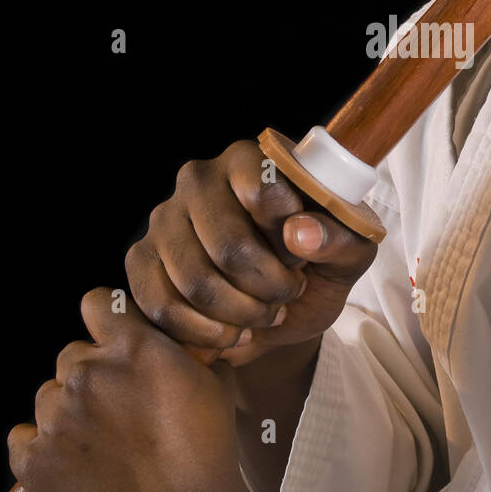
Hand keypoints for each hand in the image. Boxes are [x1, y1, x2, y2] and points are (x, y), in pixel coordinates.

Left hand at [7, 288, 268, 491]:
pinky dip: (42, 450)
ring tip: (103, 450)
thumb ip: (182, 353)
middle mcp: (87, 373)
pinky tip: (75, 468)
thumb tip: (177, 340)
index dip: (107, 323)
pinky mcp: (33, 463)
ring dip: (70, 415)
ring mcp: (55, 418)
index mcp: (132, 348)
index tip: (116, 346)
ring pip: (49, 398)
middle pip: (72, 356)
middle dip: (94, 378)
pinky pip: (23, 438)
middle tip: (121, 414)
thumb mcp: (212, 388)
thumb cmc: (207, 461)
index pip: (96, 303)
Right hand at [124, 139, 378, 366]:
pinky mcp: (142, 260)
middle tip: (286, 295)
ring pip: (196, 281)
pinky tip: (230, 332)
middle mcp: (199, 178)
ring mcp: (164, 219)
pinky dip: (204, 332)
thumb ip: (340, 238)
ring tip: (263, 314)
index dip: (289, 239)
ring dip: (240, 314)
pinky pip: (163, 306)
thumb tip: (300, 232)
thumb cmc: (317, 267)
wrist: (281, 308)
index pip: (264, 191)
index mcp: (250, 159)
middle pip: (228, 245)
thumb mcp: (348, 256)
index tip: (302, 258)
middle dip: (266, 287)